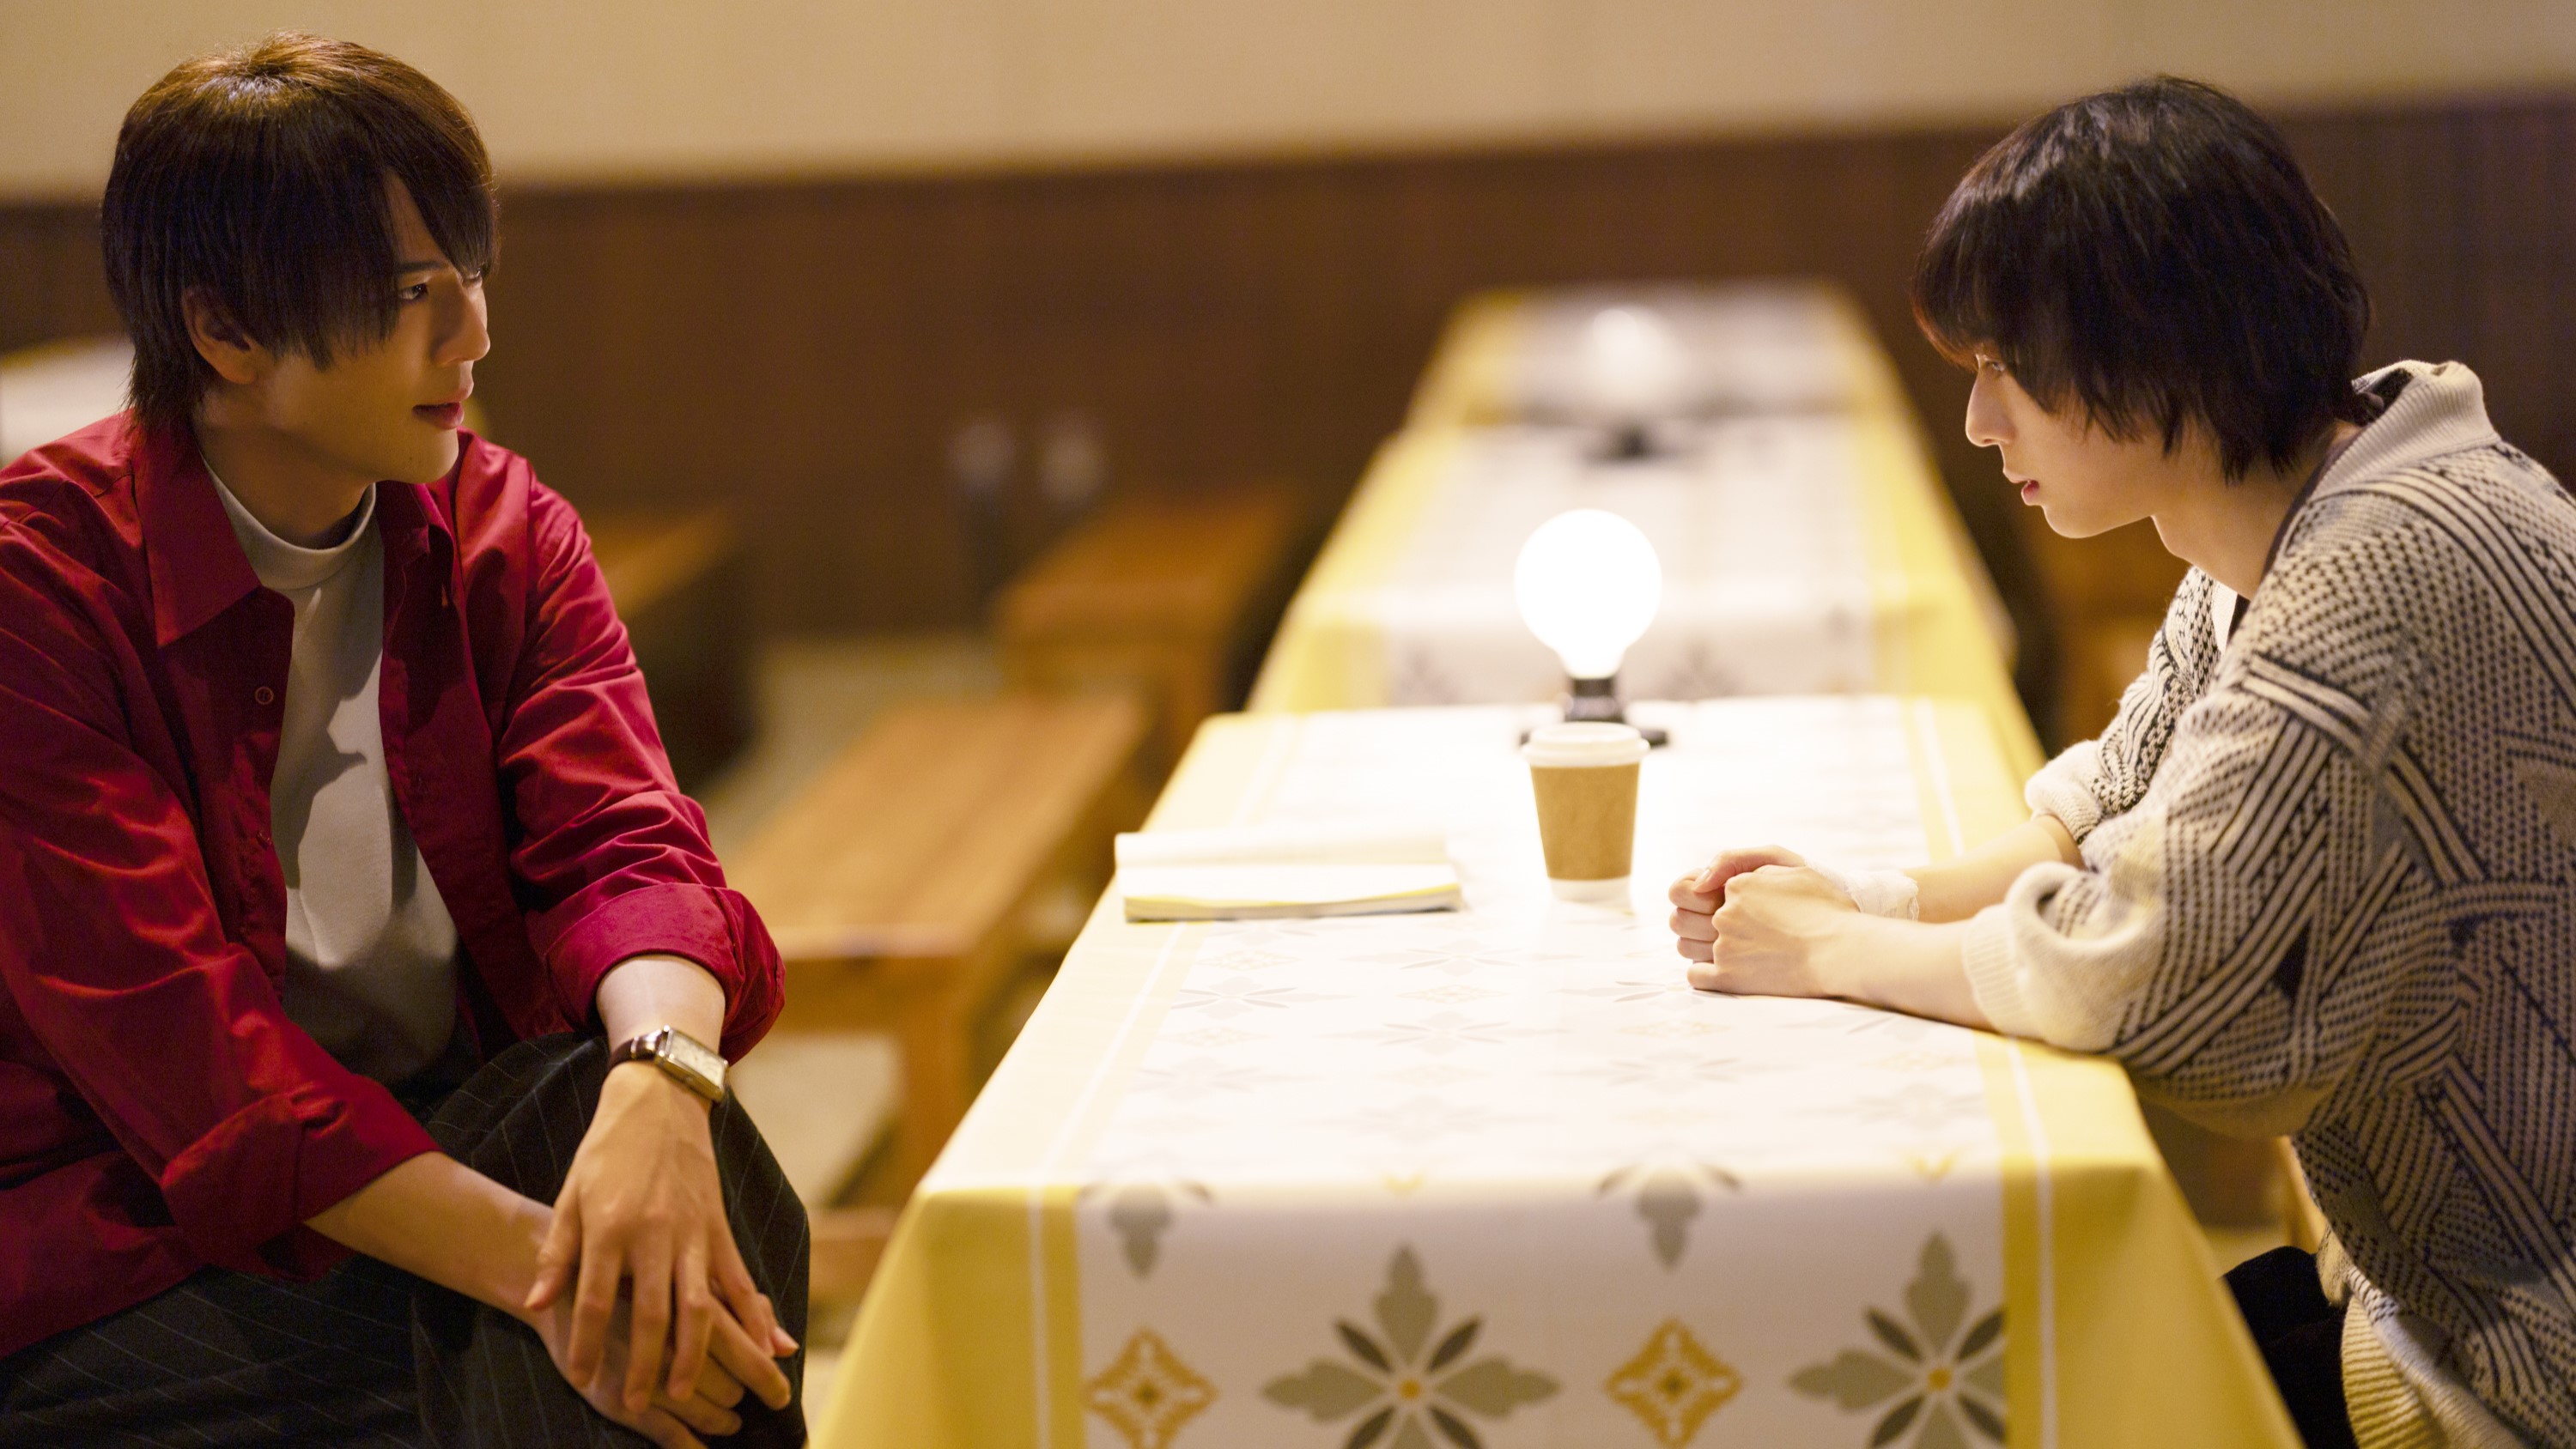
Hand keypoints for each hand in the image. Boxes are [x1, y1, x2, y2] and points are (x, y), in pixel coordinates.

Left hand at [526, 1063, 795, 1415]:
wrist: (660, 1099)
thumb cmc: (607, 1149)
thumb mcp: (571, 1194)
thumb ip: (558, 1253)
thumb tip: (536, 1305)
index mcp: (610, 1226)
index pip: (593, 1301)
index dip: (584, 1344)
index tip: (579, 1378)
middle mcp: (655, 1234)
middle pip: (650, 1315)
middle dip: (643, 1365)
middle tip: (637, 1403)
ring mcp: (694, 1233)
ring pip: (698, 1306)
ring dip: (694, 1354)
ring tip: (686, 1393)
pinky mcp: (720, 1228)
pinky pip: (739, 1281)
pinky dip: (755, 1317)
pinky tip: (767, 1348)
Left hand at [1669, 851, 1860, 997]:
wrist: (1844, 952)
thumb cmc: (1828, 911)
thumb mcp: (1795, 870)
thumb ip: (1753, 867)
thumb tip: (1717, 881)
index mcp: (1738, 885)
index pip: (1694, 889)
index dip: (1703, 897)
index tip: (1720, 907)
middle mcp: (1724, 914)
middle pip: (1683, 917)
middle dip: (1693, 921)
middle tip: (1718, 930)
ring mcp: (1724, 946)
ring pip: (1685, 945)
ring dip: (1697, 946)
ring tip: (1725, 950)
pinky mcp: (1728, 978)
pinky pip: (1695, 975)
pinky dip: (1703, 973)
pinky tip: (1723, 970)